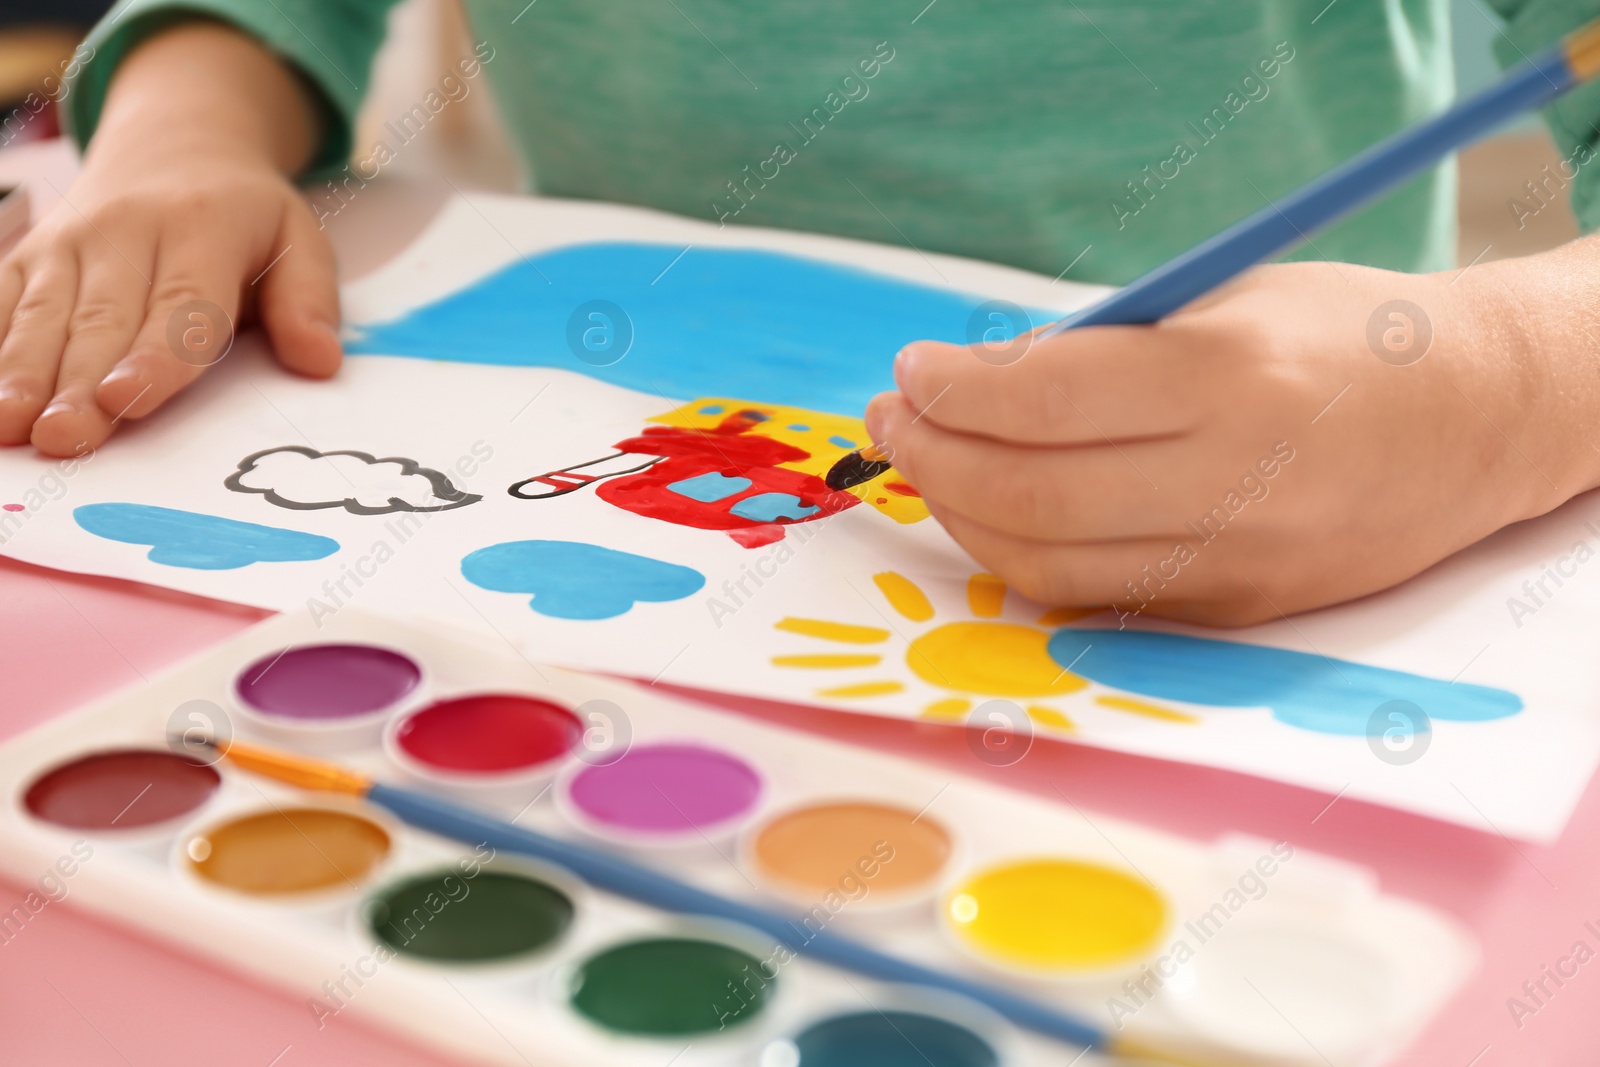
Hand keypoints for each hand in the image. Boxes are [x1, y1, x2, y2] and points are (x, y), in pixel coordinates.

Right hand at [0, 21, 336, 456]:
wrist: (176, 145)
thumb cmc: (247, 217)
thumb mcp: (300, 240)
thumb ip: (309, 301)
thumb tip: (320, 362)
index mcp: (204, 229)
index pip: (181, 304)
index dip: (154, 357)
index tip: (127, 401)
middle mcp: (125, 230)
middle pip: (102, 320)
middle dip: (79, 384)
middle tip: (65, 439)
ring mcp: (68, 242)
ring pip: (43, 314)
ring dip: (24, 374)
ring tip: (13, 430)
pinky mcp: (30, 255)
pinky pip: (2, 300)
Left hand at [867, 255, 1599, 625]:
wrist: (1481, 421)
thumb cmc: (1346, 337)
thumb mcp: (1225, 301)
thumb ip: (1100, 349)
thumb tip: (972, 386)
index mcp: (1232, 376)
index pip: (1046, 397)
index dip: (955, 389)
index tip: (912, 371)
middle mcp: (1236, 481)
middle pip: (1031, 496)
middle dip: (934, 459)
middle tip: (895, 421)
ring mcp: (1240, 562)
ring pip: (1048, 565)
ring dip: (961, 517)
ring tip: (928, 466)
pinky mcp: (1239, 614)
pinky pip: (1096, 599)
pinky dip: (1025, 561)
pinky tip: (994, 514)